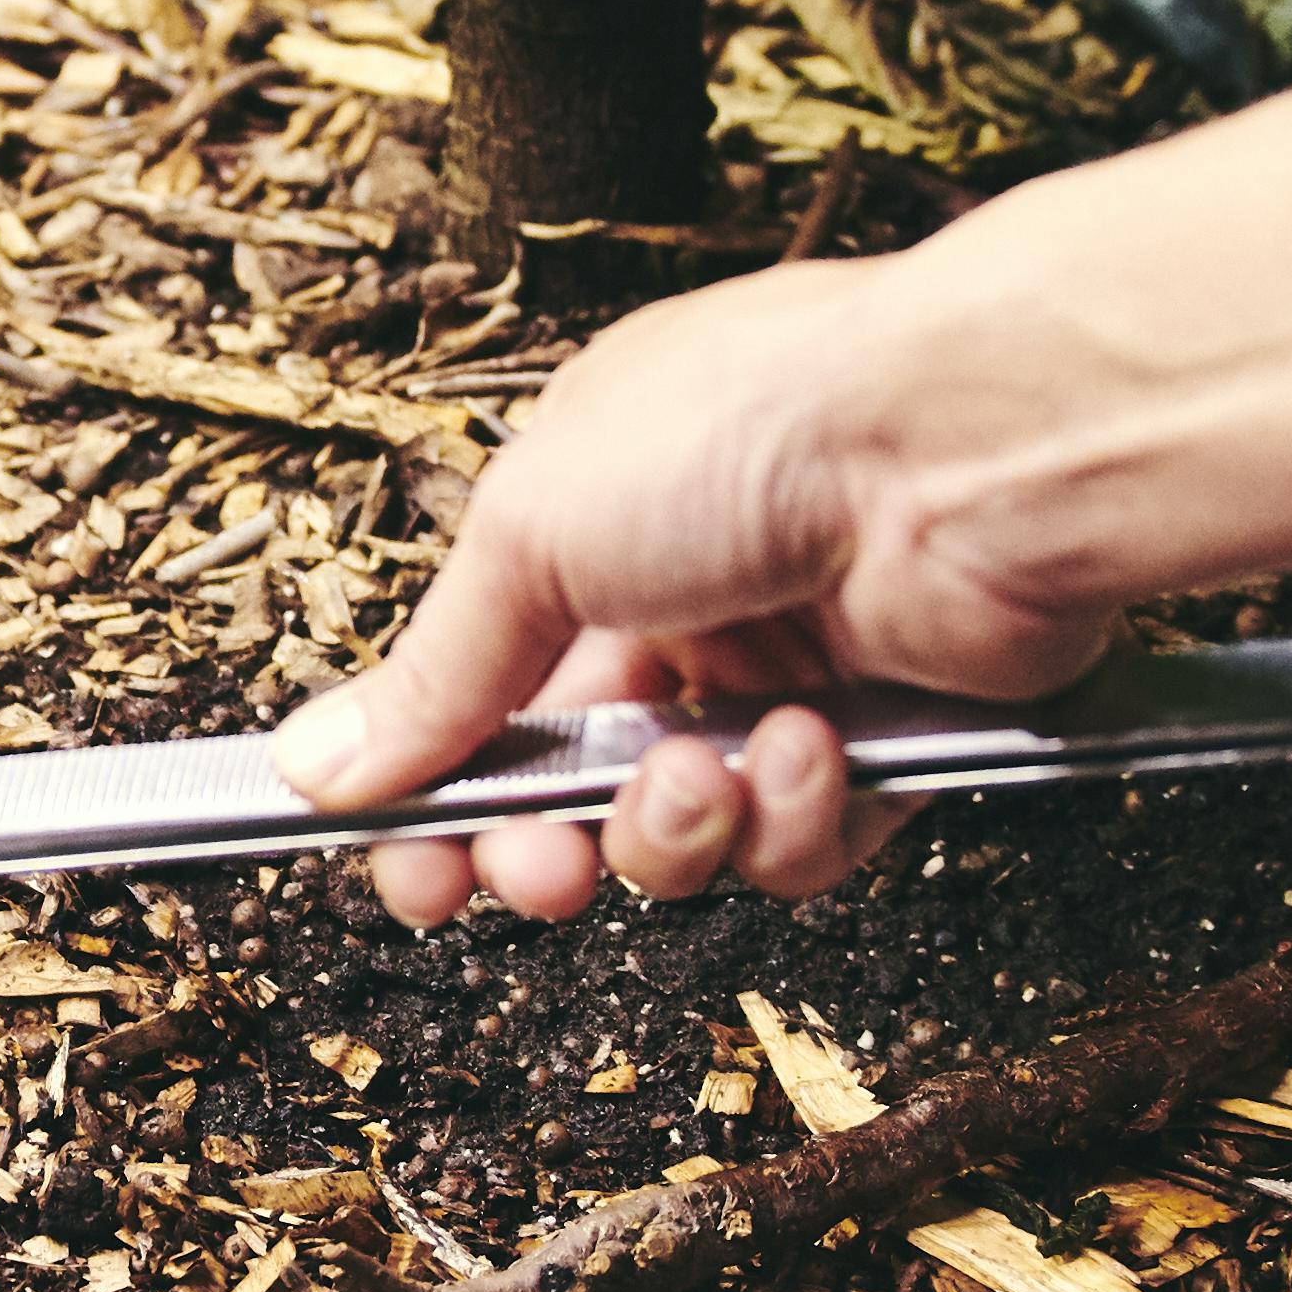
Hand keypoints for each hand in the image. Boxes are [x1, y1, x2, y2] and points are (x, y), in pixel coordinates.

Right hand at [269, 258, 1144, 930]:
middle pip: (576, 785)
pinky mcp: (891, 738)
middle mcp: (687, 594)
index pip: (482, 690)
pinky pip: (803, 843)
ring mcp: (791, 669)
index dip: (440, 791)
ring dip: (677, 827)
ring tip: (700, 773)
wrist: (970, 447)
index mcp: (590, 518)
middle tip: (538, 870)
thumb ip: (434, 673)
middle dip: (547, 842)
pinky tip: (810, 748)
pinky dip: (795, 816)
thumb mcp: (536, 531)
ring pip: (688, 833)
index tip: (409, 865)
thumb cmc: (762, 422)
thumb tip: (321, 763)